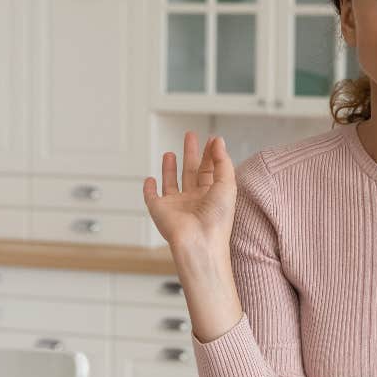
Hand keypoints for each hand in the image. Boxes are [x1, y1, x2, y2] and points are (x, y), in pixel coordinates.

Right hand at [143, 131, 236, 256]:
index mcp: (212, 194)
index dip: (211, 154)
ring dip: (170, 168)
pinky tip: (150, 180)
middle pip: (192, 171)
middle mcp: (194, 199)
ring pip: (172, 183)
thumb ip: (222, 161)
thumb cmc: (217, 218)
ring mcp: (176, 205)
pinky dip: (149, 189)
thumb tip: (218, 141)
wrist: (199, 241)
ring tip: (171, 153)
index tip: (212, 139)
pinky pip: (152, 197)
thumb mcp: (227, 184)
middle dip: (191, 153)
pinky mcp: (159, 210)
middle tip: (190, 135)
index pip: (211, 169)